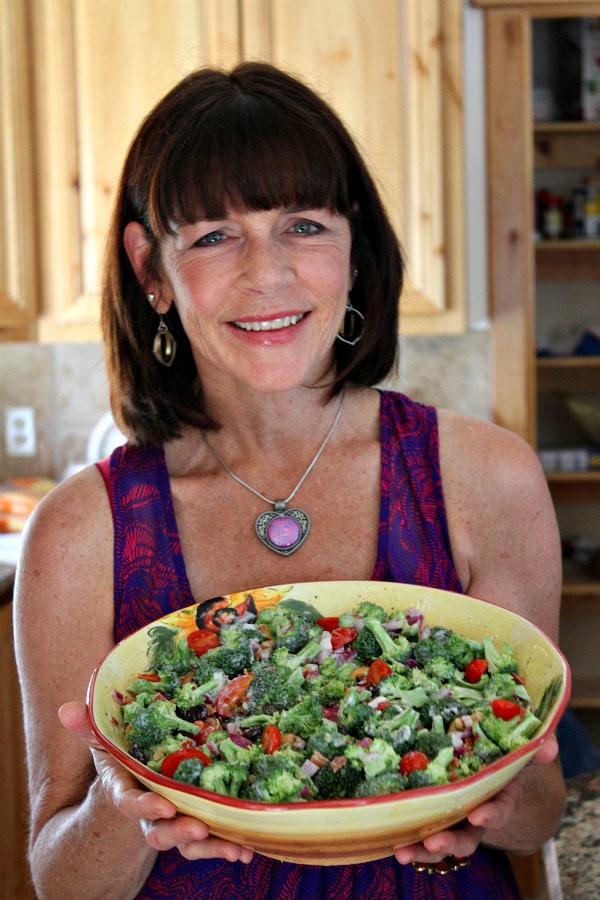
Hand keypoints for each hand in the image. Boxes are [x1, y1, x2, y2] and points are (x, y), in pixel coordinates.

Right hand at [58, 700, 253, 863]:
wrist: (137, 773)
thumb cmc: (123, 752)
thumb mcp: (106, 739)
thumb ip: (88, 727)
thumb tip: (65, 710)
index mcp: (126, 789)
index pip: (130, 802)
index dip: (145, 806)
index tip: (165, 805)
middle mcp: (149, 810)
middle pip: (160, 830)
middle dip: (179, 832)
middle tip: (199, 829)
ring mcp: (173, 818)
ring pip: (187, 841)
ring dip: (210, 847)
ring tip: (233, 847)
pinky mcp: (197, 820)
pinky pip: (211, 838)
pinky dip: (228, 844)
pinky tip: (246, 848)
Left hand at [394, 734, 559, 865]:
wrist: (495, 768)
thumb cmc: (507, 754)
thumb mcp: (522, 748)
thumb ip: (535, 745)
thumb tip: (549, 746)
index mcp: (501, 796)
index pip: (500, 810)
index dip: (491, 815)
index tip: (479, 816)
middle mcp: (478, 813)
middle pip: (467, 837)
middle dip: (450, 842)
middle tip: (433, 843)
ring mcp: (455, 818)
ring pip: (442, 841)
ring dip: (423, 850)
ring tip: (401, 852)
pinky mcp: (435, 815)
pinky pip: (421, 830)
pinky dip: (407, 837)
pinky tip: (389, 840)